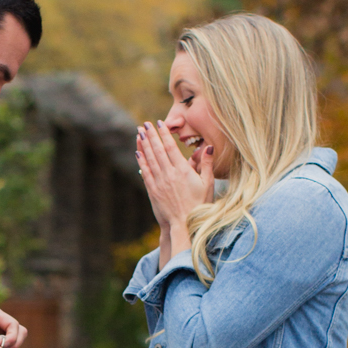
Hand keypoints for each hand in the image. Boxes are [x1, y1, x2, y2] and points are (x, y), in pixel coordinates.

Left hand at [136, 119, 212, 255]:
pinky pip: (145, 172)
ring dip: (144, 145)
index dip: (164, 134)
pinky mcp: (153, 191)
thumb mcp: (208, 183)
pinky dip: (141, 161)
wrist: (185, 224)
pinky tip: (138, 152)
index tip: (160, 123)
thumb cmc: (200, 204)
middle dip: (151, 135)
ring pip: (150, 159)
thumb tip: (209, 146)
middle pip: (157, 150)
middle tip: (145, 124)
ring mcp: (159, 182)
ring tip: (139, 133)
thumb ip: (207, 164)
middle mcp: (169, 174)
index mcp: (183, 171)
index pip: (171, 148)